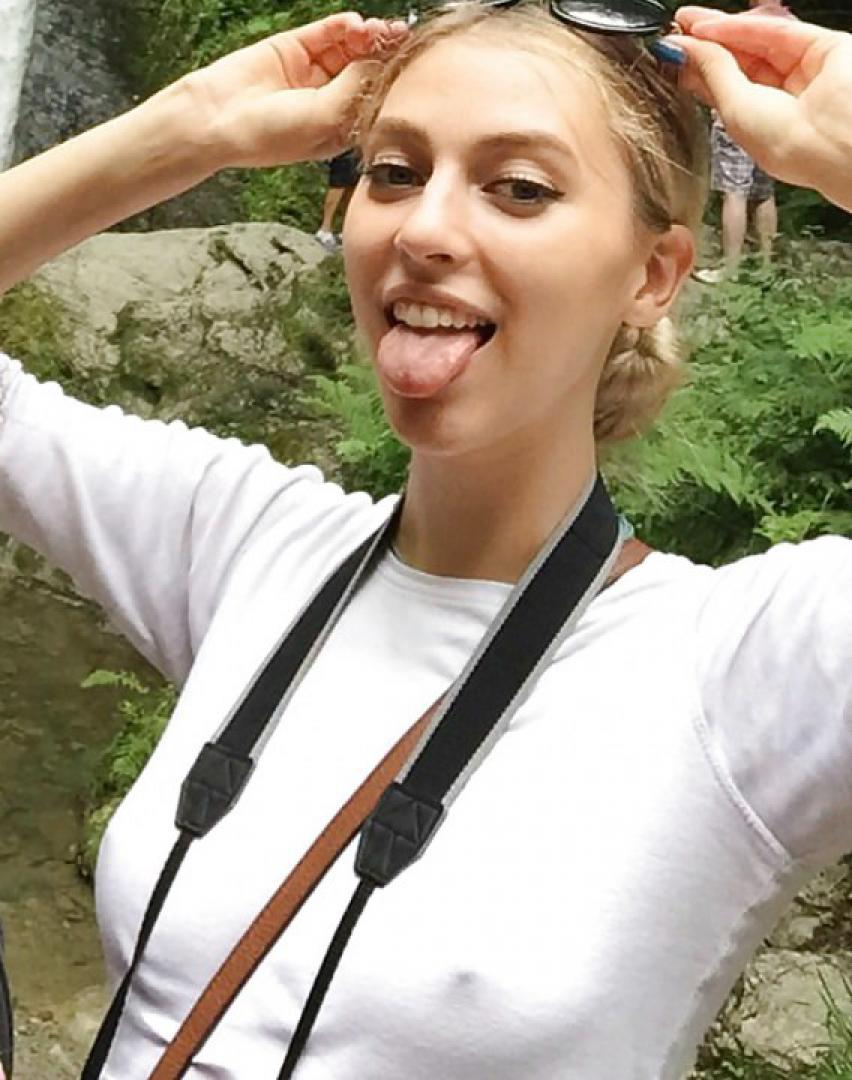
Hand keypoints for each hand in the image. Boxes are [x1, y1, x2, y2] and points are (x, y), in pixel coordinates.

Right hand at [178, 12, 408, 169]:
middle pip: (366, 69)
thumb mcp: (326, 117)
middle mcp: (329, 99)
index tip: (414, 67)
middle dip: (384, 53)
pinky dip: (342, 26)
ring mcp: (313, 73)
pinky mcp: (294, 48)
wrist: (220, 120)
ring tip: (378, 30)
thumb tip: (380, 59)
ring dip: (366, 37)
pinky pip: (325, 33)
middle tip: (402, 38)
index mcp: (340, 126)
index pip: (374, 98)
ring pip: (349, 48)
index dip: (393, 81)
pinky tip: (354, 25)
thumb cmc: (272, 135)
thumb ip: (355, 87)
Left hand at [671, 8, 851, 210]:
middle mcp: (783, 103)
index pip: (725, 92)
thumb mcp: (735, 109)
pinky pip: (779, 32)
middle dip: (706, 46)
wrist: (837, 139)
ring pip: (759, 44)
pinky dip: (745, 25)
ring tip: (687, 21)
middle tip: (675, 30)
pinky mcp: (824, 49)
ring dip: (722, 31)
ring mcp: (804, 75)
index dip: (698, 71)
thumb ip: (713, 72)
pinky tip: (713, 24)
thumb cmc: (790, 145)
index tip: (672, 54)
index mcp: (761, 129)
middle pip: (739, 66)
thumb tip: (685, 49)